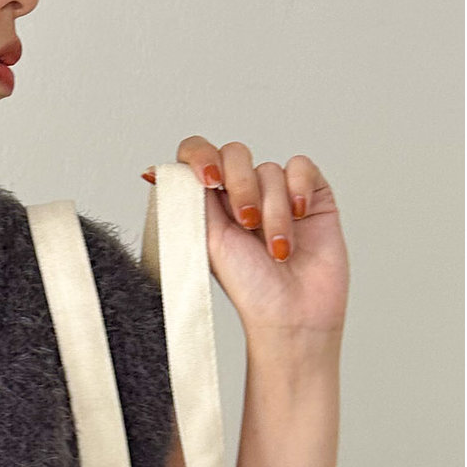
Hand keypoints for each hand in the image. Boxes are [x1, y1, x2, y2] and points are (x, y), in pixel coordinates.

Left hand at [143, 137, 348, 342]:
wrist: (291, 312)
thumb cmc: (248, 288)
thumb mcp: (205, 240)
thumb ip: (188, 202)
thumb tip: (156, 172)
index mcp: (210, 202)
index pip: (197, 154)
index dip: (201, 156)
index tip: (210, 180)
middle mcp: (242, 193)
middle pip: (235, 153)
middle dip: (240, 186)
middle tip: (246, 224)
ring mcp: (277, 193)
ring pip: (269, 169)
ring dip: (273, 211)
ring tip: (277, 248)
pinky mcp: (311, 195)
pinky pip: (301, 167)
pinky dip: (299, 189)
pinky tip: (300, 216)